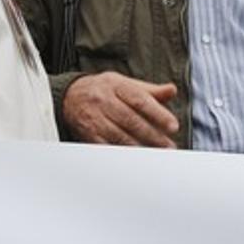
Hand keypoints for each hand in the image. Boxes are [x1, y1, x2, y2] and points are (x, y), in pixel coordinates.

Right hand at [62, 72, 178, 146]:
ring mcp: (94, 118)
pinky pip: (106, 146)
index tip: (173, 126)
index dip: (158, 113)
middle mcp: (104, 100)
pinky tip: (134, 159)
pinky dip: (121, 154)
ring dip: (140, 147)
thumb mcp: (125, 84)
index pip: (140, 100)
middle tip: (169, 146)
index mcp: (116, 85)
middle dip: (152, 135)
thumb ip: (150, 90)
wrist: (70, 96)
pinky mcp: (88, 134)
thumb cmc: (104, 90)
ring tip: (156, 154)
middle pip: (131, 120)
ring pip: (119, 135)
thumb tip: (171, 90)